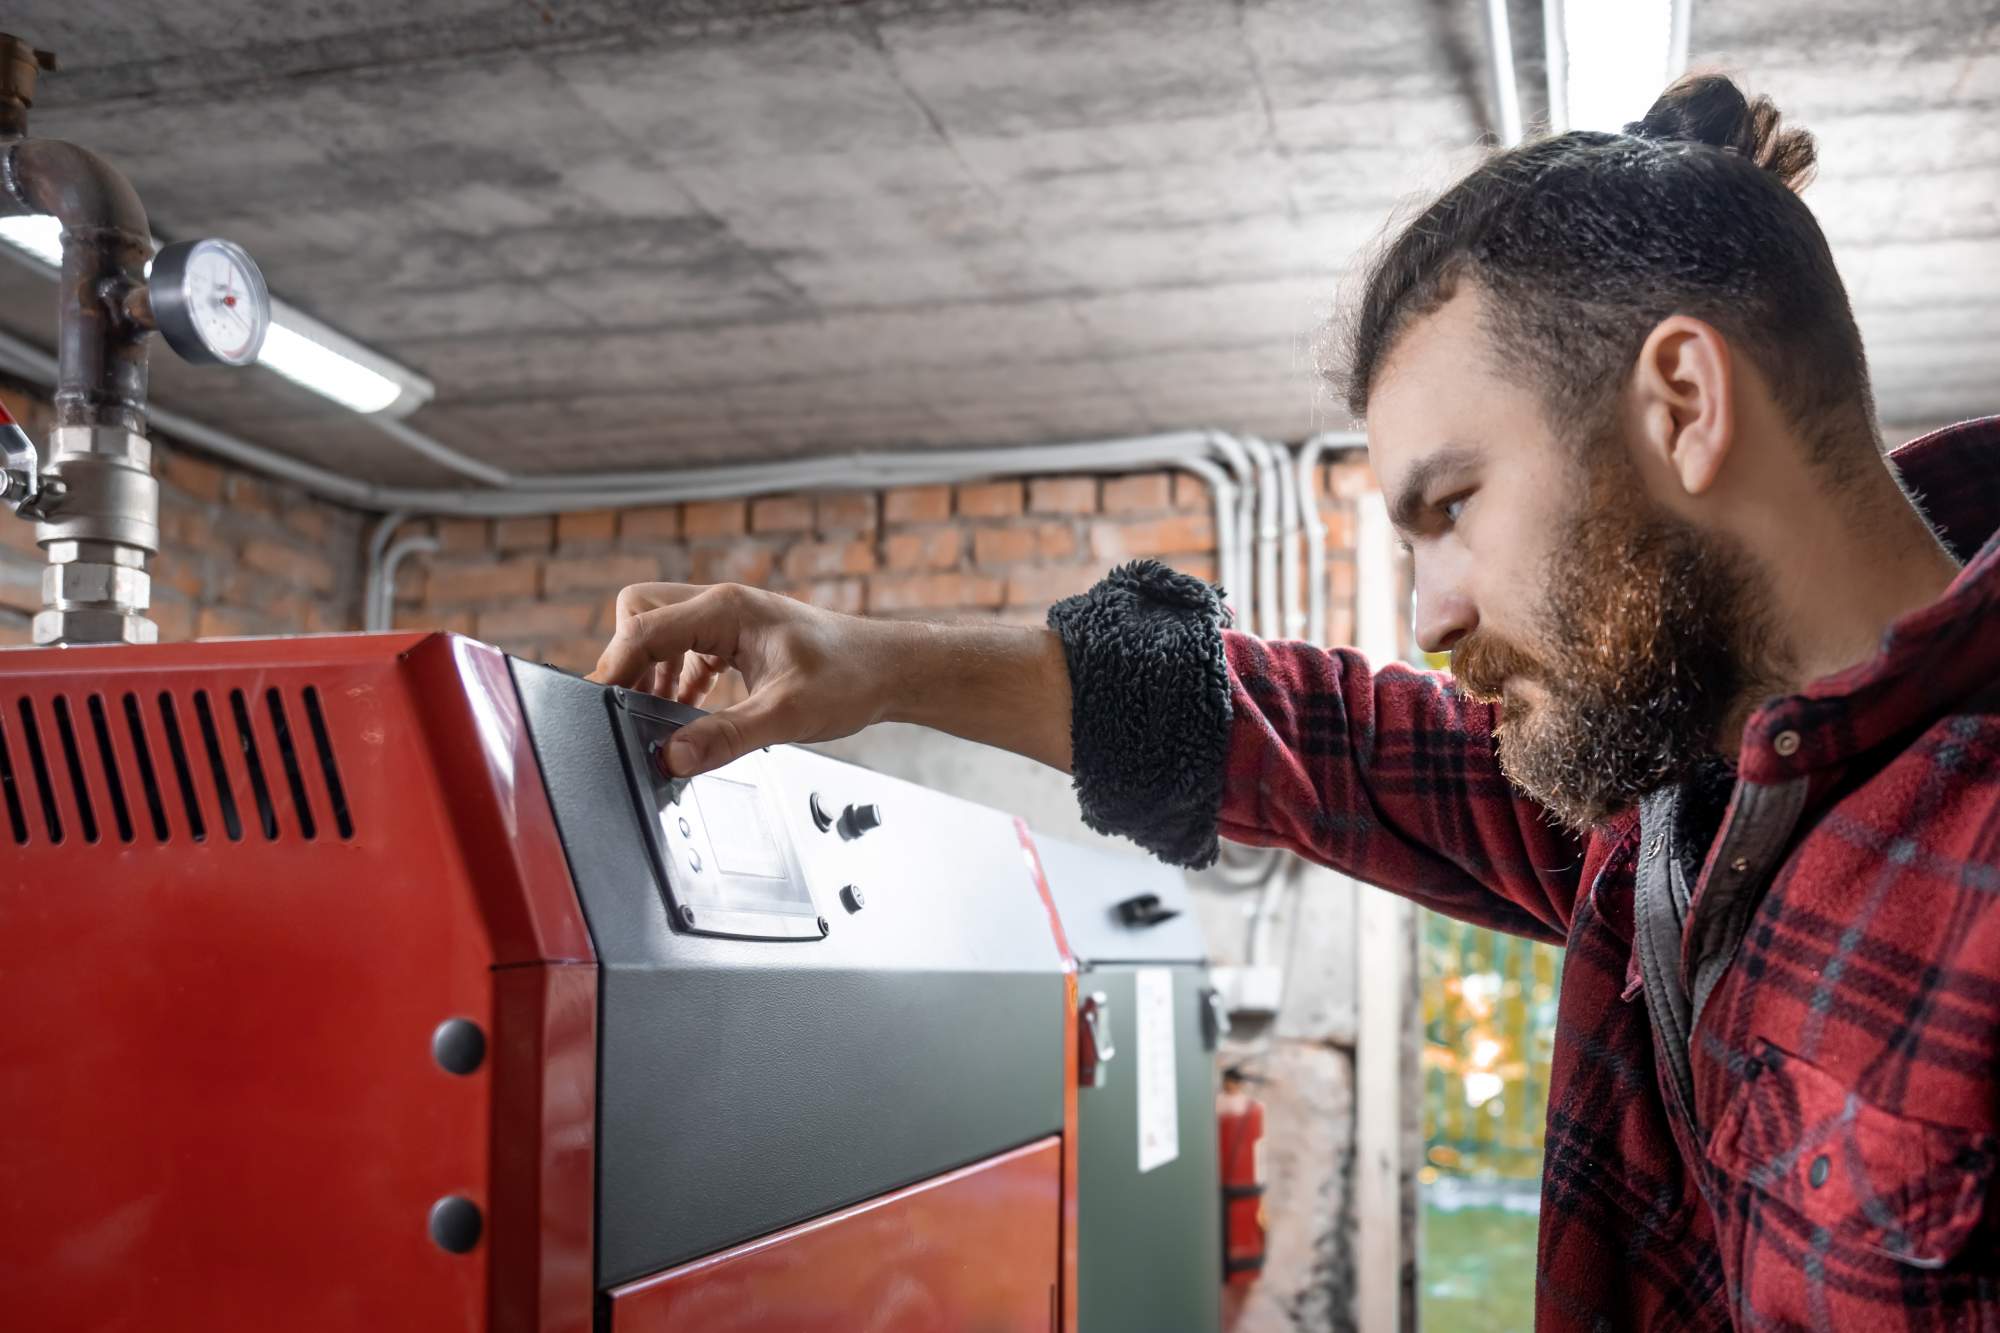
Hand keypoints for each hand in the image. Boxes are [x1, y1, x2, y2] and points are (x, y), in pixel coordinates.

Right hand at [590, 582, 893, 775]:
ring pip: (660, 631)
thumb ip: (725, 736)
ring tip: (657, 714)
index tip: (601, 705)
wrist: (890, 670)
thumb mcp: (785, 715)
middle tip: (631, 707)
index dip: (614, 666)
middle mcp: (721, 606)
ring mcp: (729, 621)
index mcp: (726, 610)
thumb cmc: (851, 677)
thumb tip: (673, 757)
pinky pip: (686, 650)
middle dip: (627, 659)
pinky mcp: (737, 640)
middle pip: (641, 614)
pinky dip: (675, 679)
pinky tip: (685, 712)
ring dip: (651, 671)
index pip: (643, 627)